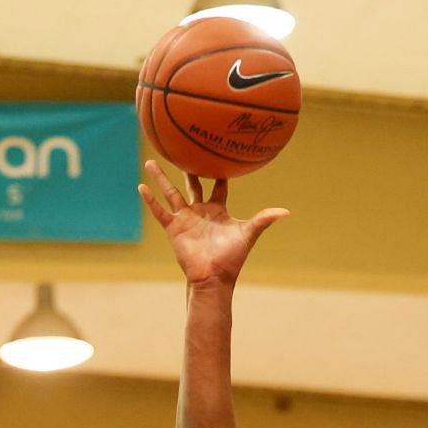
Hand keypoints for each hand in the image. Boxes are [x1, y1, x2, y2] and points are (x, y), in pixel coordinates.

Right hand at [139, 161, 287, 287]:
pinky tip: (141, 186)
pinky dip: (151, 200)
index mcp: (217, 210)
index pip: (218, 187)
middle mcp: (200, 211)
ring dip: (161, 178)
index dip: (219, 174)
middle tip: (182, 150)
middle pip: (192, 185)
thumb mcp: (249, 234)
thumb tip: (286, 212)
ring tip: (151, 161)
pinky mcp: (173, 228)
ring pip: (170, 193)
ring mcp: (185, 219)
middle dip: (187, 169)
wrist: (214, 277)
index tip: (218, 156)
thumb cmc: (232, 257)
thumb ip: (264, 220)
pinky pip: (160, 211)